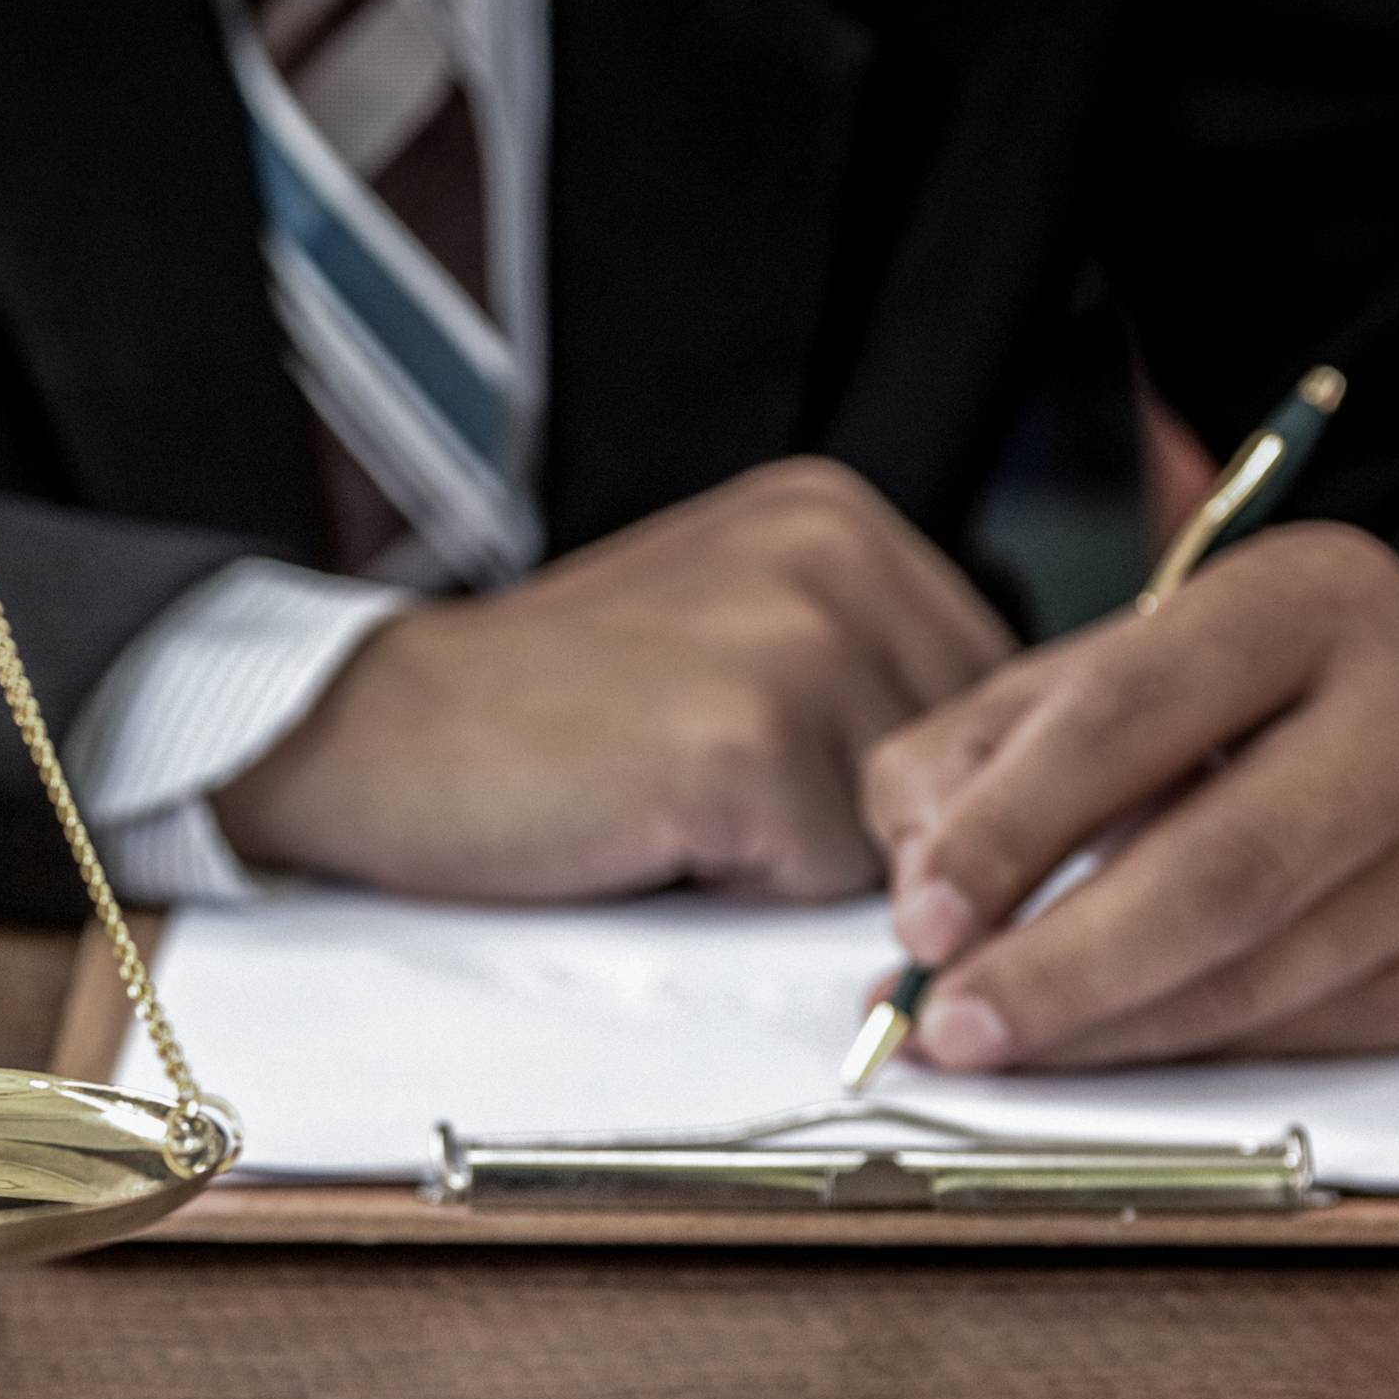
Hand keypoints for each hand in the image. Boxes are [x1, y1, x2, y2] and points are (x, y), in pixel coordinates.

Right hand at [215, 458, 1015, 898]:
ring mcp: (797, 638)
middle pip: (967, 766)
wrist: (380, 736)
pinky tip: (654, 824)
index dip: (919, 779)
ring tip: (680, 802)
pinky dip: (749, 884)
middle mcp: (836, 550)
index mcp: (838, 514)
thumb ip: (865, 674)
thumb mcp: (729, 632)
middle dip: (870, 818)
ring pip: (909, 830)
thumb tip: (1018, 794)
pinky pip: (830, 875)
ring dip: (805, 857)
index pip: (996, 693)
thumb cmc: (548, 715)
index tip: (794, 782)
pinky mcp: (749, 737)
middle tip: (716, 792)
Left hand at [859, 523, 1398, 1068]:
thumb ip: (971, 761)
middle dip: (1060, 967)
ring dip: (1103, 1031)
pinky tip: (1100, 1047)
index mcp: (1305, 596)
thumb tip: (923, 899)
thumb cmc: (1216, 708)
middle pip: (1222, 870)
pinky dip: (1178, 1053)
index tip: (921, 925)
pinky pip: (1302, 1032)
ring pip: (1262, 973)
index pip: (1131, 716)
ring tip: (993, 1046)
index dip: (1010, 830)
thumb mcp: (1090, 677)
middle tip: (946, 1025)